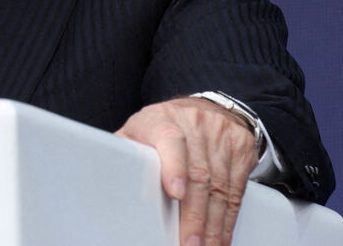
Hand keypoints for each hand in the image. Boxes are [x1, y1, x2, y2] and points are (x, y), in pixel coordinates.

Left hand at [115, 97, 258, 245]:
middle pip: (199, 174)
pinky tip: (221, 236)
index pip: (170, 140)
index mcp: (162, 120)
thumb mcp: (137, 131)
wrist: (204, 109)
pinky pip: (237, 191)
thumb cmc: (160, 127)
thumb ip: (123, 153)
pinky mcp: (241, 150)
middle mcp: (195, 125)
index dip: (173, 166)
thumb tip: (100, 177)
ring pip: (221, 187)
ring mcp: (222, 136)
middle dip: (195, 215)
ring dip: (214, 224)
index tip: (175, 193)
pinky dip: (229, 219)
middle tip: (189, 242)